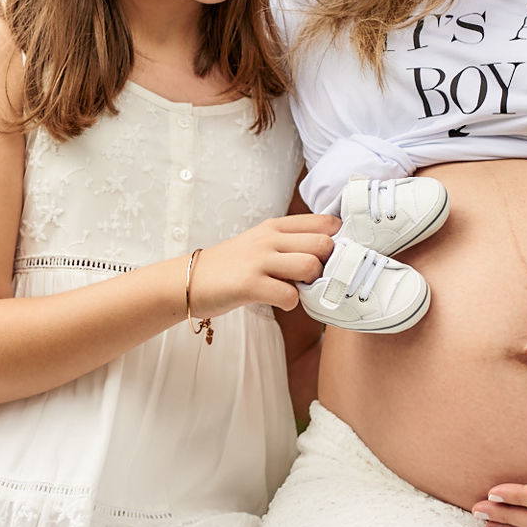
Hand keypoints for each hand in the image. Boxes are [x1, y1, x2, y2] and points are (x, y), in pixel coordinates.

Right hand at [187, 215, 338, 315]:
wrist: (189, 280)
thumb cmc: (230, 265)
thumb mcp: (260, 242)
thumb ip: (290, 242)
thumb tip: (330, 252)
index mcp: (275, 226)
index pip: (324, 223)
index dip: (338, 241)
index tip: (333, 257)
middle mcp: (268, 239)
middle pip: (324, 244)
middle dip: (328, 265)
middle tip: (314, 278)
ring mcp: (258, 261)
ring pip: (310, 266)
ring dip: (311, 284)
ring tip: (297, 289)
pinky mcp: (249, 285)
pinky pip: (289, 296)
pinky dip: (291, 304)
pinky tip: (279, 300)